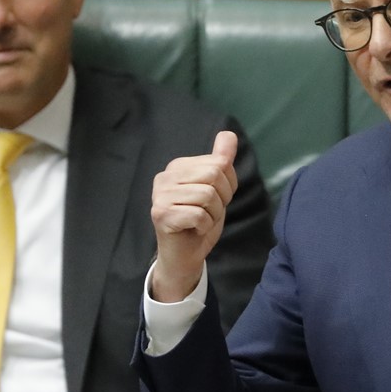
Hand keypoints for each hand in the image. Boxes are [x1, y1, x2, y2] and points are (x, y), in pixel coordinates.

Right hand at [150, 130, 237, 302]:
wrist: (183, 256)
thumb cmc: (199, 222)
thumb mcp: (217, 190)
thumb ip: (221, 161)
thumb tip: (229, 135)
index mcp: (178, 166)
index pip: (219, 164)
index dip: (227, 186)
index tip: (214, 201)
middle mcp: (165, 176)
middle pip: (214, 175)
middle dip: (222, 199)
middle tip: (208, 213)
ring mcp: (160, 195)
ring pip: (208, 195)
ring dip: (213, 214)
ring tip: (200, 221)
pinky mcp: (161, 214)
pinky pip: (199, 214)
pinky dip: (205, 225)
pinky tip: (194, 229)